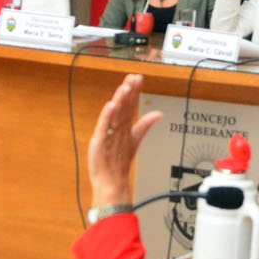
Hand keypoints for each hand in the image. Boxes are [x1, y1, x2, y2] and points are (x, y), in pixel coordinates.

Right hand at [85, 73, 160, 209]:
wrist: (109, 180)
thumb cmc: (116, 160)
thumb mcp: (134, 139)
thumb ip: (144, 125)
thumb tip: (158, 114)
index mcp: (122, 126)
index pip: (129, 105)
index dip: (134, 91)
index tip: (137, 78)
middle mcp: (115, 127)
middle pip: (122, 106)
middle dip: (127, 91)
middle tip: (131, 77)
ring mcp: (107, 134)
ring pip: (115, 114)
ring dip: (120, 100)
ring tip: (124, 87)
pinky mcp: (100, 141)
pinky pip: (105, 127)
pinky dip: (108, 116)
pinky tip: (111, 105)